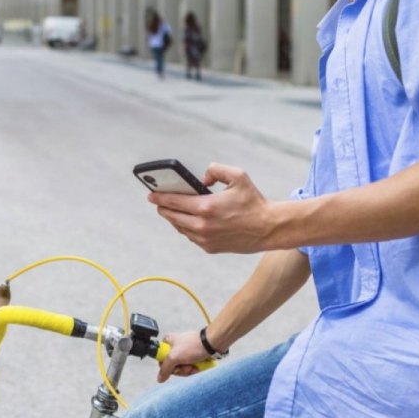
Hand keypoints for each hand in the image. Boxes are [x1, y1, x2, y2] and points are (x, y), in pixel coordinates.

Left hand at [148, 163, 278, 252]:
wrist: (268, 228)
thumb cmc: (254, 201)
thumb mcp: (238, 176)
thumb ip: (216, 170)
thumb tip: (202, 180)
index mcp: (206, 207)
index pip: (173, 202)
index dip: (159, 198)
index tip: (150, 195)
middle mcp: (202, 225)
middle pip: (172, 217)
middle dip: (163, 208)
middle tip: (159, 201)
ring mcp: (205, 239)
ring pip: (180, 228)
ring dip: (174, 218)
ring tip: (172, 210)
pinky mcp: (210, 248)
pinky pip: (191, 236)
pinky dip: (187, 228)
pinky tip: (188, 220)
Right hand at [156, 330, 209, 381]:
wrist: (212, 344)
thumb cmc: (194, 345)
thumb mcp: (174, 357)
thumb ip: (165, 368)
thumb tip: (160, 378)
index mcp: (168, 342)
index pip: (161, 358)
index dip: (166, 365)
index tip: (172, 365)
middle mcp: (175, 346)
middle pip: (172, 366)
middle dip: (180, 369)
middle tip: (186, 365)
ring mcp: (185, 352)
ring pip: (182, 368)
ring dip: (188, 370)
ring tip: (194, 365)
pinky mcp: (193, 356)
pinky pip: (190, 367)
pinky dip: (194, 369)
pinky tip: (198, 366)